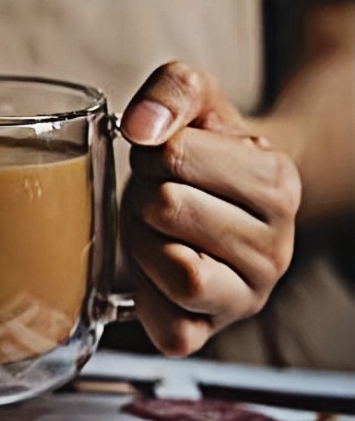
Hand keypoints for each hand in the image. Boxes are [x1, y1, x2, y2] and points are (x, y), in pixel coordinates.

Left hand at [118, 62, 301, 356]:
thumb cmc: (203, 149)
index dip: (150, 151)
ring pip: (179, 275)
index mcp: (278, 183)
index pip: (176, 155)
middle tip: (152, 194)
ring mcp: (247, 297)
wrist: (219, 197)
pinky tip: (150, 269)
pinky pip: (172, 330)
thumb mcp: (196, 99)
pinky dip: (146, 297)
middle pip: (169, 210)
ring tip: (150, 229)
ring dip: (142, 243)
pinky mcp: (211, 332)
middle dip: (141, 194)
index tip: (162, 158)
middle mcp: (275, 248)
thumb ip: (173, 89)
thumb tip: (142, 128)